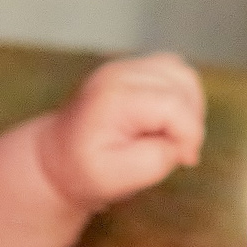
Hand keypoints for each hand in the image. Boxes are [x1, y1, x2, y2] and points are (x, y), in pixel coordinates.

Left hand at [38, 54, 205, 210]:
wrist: (56, 158)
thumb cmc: (83, 171)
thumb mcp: (117, 179)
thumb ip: (155, 159)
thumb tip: (181, 142)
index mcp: (114, 97)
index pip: (173, 105)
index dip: (189, 135)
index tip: (184, 161)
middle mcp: (120, 73)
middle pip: (183, 84)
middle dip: (190, 122)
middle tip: (177, 152)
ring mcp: (126, 67)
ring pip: (182, 74)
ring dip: (190, 106)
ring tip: (174, 135)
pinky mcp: (133, 70)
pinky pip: (173, 73)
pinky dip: (182, 96)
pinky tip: (169, 122)